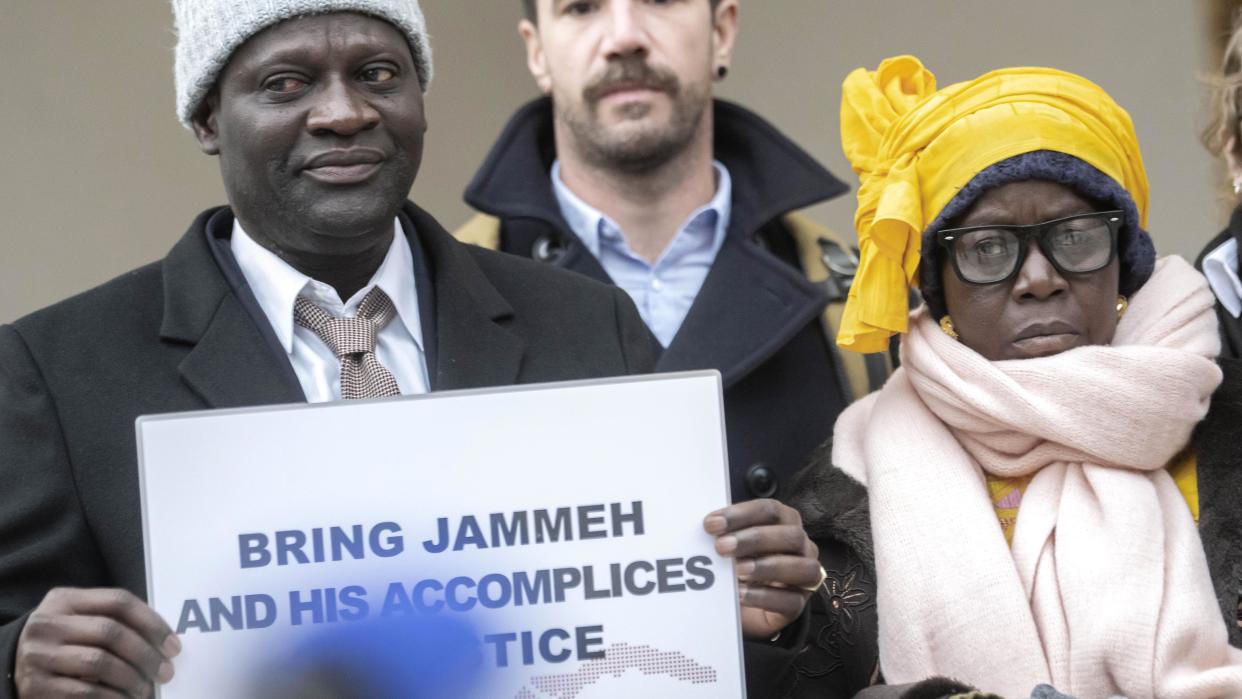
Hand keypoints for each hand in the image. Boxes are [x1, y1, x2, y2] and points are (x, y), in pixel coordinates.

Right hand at [15, 587, 179, 697]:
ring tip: (145, 688)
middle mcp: (47, 624)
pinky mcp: (36, 686)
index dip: (153, 622)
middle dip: (146, 654)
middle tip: (166, 671)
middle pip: (111, 632)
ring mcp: (38, 655)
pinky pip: (85, 692)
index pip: (119, 601)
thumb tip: (164, 642)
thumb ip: (115, 621)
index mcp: (64, 600)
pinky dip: (113, 697)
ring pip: (100, 662)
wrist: (13, 667)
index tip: (173, 645)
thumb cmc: (64, 642)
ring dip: (132, 678)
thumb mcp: (81, 620)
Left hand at [704, 499, 820, 639]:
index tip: (712, 523)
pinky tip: (740, 593)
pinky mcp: (798, 604)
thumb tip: (707, 525)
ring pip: (800, 567)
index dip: (741, 514)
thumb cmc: (739, 564)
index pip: (770, 510)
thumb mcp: (733, 544)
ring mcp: (806, 575)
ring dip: (766, 566)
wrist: (741, 604)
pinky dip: (763, 596)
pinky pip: (790, 600)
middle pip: (790, 535)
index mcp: (786, 522)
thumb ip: (725, 532)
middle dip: (755, 539)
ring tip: (737, 570)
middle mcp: (802, 546)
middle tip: (721, 546)